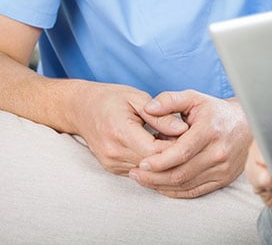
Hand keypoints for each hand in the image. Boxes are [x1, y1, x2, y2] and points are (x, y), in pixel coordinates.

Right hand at [69, 82, 187, 174]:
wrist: (81, 108)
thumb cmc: (112, 98)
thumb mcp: (138, 98)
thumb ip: (161, 116)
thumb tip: (183, 130)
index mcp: (120, 132)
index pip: (155, 151)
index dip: (176, 146)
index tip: (190, 135)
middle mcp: (113, 153)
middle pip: (153, 165)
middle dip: (174, 155)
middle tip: (188, 141)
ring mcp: (111, 164)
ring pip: (148, 172)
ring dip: (164, 161)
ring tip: (175, 143)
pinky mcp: (112, 169)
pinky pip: (140, 172)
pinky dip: (153, 163)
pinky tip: (162, 150)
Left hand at [128, 90, 250, 197]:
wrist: (247, 124)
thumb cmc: (217, 111)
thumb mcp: (195, 98)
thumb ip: (170, 100)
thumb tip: (148, 108)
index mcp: (210, 130)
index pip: (181, 152)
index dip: (159, 161)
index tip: (141, 163)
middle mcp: (219, 152)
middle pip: (181, 173)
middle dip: (153, 176)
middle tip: (135, 173)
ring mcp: (222, 168)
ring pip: (186, 185)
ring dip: (161, 185)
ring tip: (143, 179)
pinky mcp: (224, 179)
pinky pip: (195, 191)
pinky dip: (175, 191)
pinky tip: (161, 185)